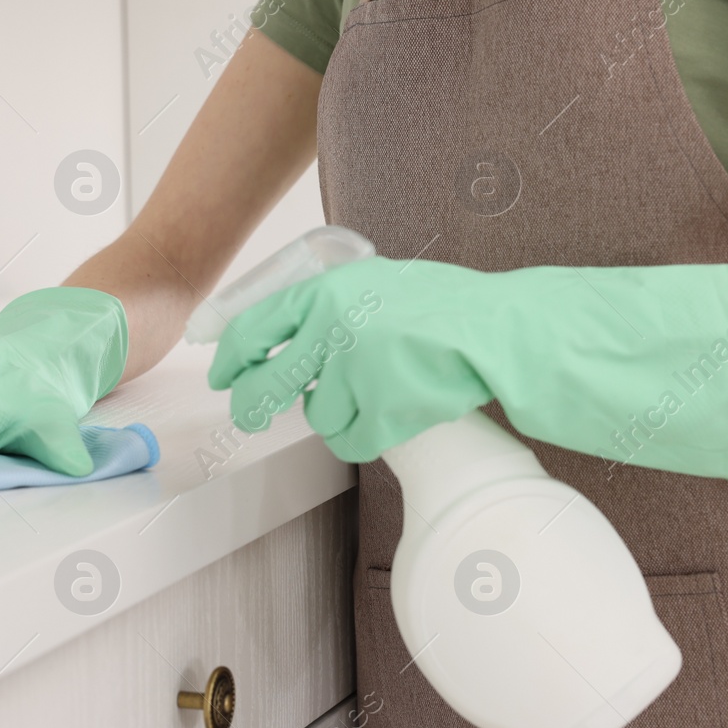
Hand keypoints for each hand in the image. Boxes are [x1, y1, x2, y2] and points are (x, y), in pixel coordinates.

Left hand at [207, 256, 727, 480]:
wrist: (506, 334)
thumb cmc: (451, 310)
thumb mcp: (386, 288)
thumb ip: (338, 306)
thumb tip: (294, 338)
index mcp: (334, 290)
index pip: (259, 322)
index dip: (232, 351)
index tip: (220, 368)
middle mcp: (336, 327)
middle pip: (270, 380)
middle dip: (252, 401)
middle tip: (246, 412)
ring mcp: (358, 371)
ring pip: (319, 415)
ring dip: (339, 413)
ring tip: (377, 395)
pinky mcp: (383, 410)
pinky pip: (354, 440)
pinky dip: (369, 435)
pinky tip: (393, 416)